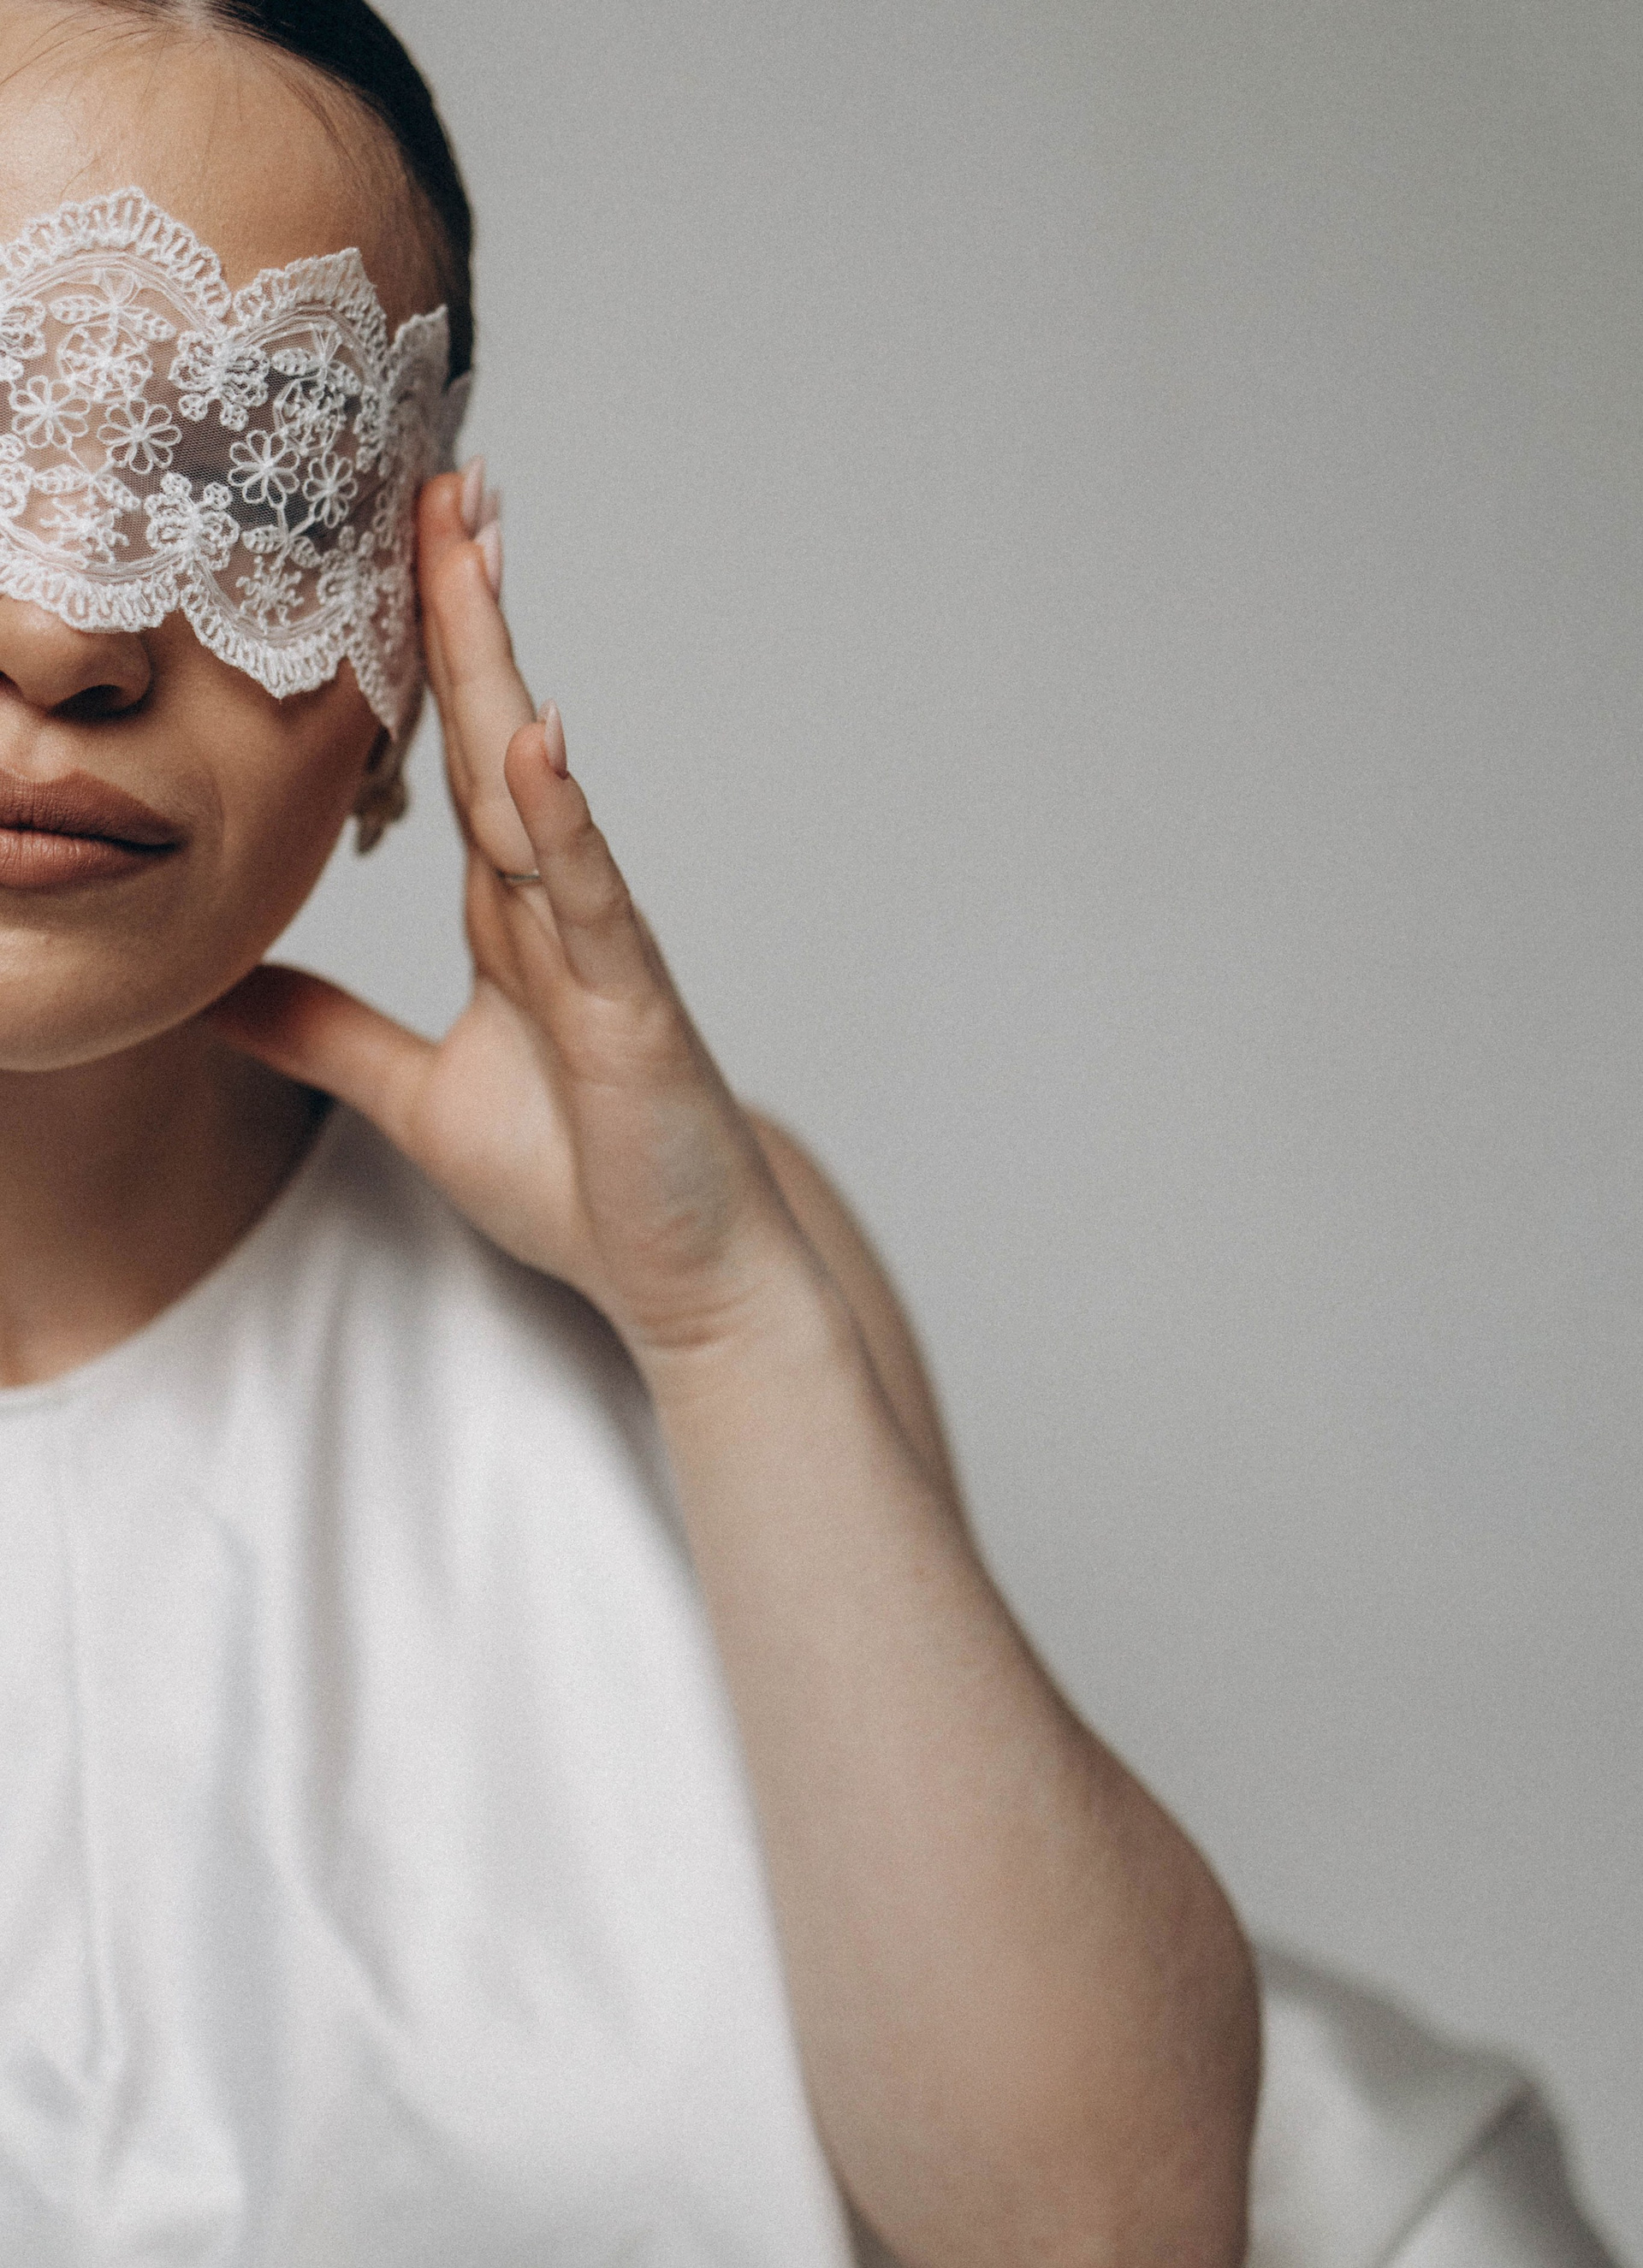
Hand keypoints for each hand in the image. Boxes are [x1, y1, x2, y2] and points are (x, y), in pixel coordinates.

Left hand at [210, 470, 813, 1365]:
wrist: (683, 1273)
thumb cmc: (581, 1182)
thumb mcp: (413, 1100)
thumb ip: (325, 1036)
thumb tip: (219, 991)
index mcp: (508, 919)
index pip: (449, 760)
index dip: (418, 655)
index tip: (391, 545)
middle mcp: (555, 907)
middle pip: (492, 730)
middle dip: (462, 605)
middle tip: (440, 478)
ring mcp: (599, 946)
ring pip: (536, 781)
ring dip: (502, 662)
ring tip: (474, 546)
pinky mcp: (633, 1004)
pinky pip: (590, 895)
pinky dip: (562, 815)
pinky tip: (534, 736)